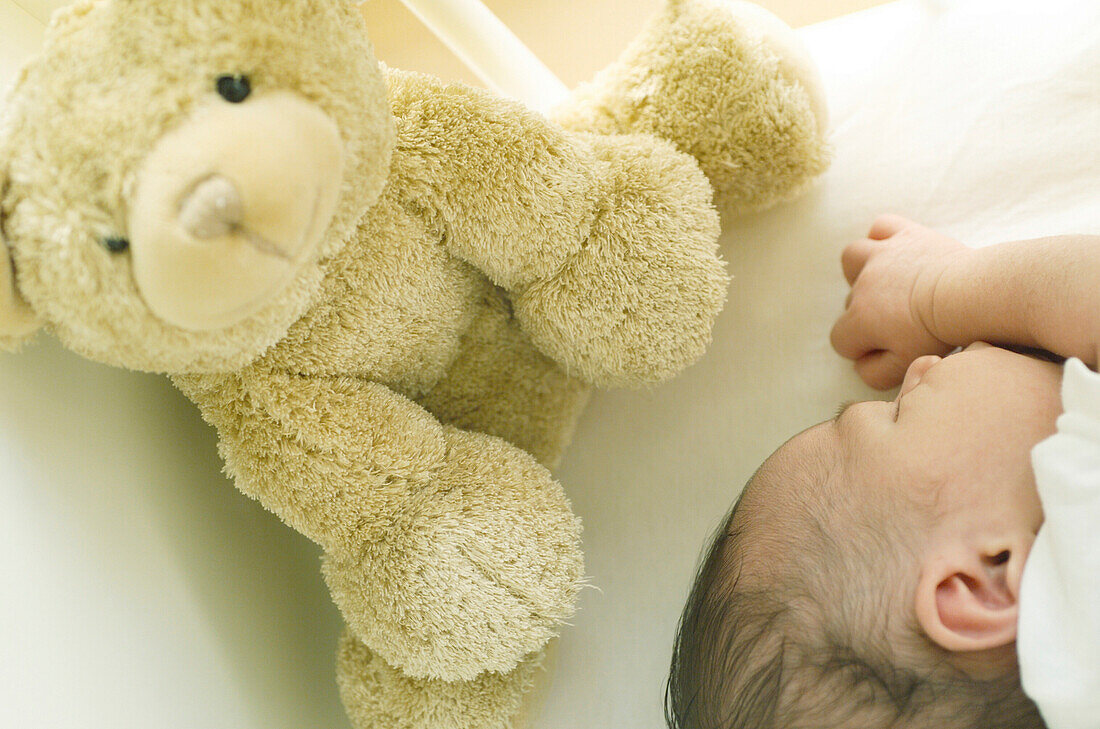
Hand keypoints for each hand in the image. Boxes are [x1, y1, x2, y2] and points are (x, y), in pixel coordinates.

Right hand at [830, 214, 967, 388]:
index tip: (886, 350)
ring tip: (884, 283)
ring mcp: (882, 256)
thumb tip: (860, 365)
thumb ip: (873, 373)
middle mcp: (863, 285)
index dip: (861, 349)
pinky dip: (883, 236)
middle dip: (868, 314)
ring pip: (852, 258)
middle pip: (850, 303)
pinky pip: (882, 227)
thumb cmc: (940, 333)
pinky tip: (895, 251)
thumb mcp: (904, 366)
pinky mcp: (906, 235)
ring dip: (861, 270)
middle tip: (901, 322)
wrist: (970, 296)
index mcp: (859, 319)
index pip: (841, 340)